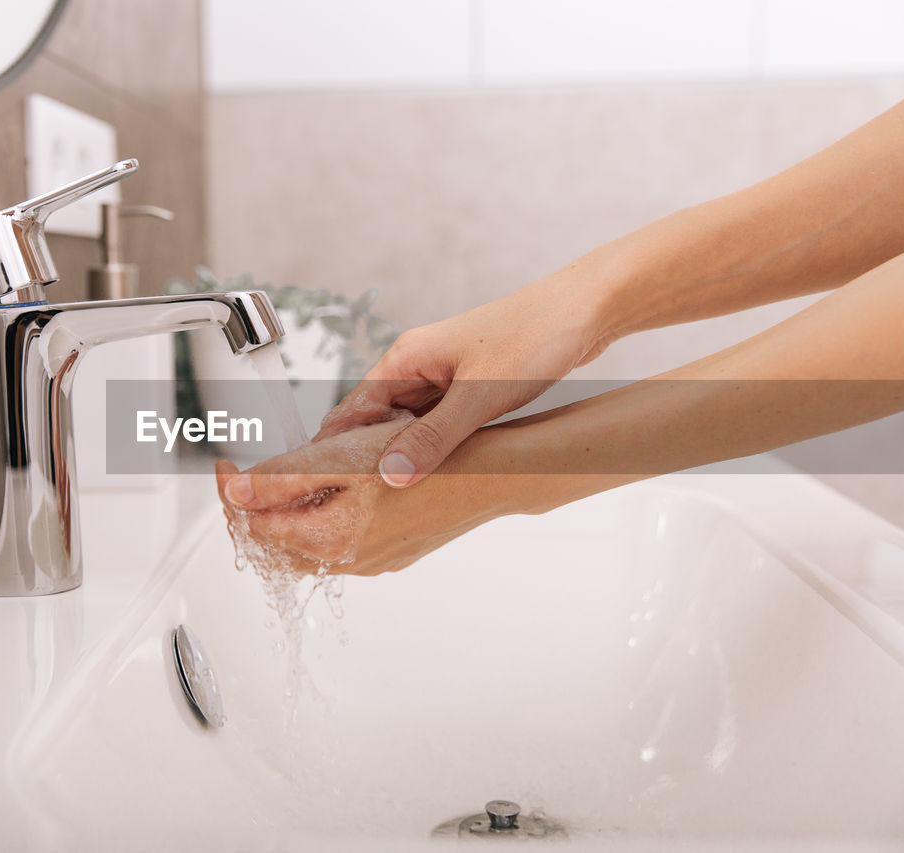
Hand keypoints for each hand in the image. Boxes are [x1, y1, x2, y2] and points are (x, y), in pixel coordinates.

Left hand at [215, 417, 500, 575]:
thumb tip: (236, 493)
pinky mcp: (390, 554)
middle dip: (252, 509)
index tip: (224, 466)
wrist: (489, 477)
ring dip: (288, 514)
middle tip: (246, 473)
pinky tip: (333, 490)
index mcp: (326, 540)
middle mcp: (346, 561)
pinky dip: (322, 519)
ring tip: (288, 475)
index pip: (253, 524)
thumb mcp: (342, 459)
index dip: (229, 492)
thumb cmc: (425, 464)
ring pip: (308, 544)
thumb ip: (283, 478)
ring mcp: (370, 561)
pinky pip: (340, 542)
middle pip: (275, 543)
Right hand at [238, 269, 612, 514]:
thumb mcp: (479, 396)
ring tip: (387, 500)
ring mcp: (442, 378)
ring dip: (399, 458)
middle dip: (362, 461)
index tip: (317, 485)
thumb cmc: (534, 335)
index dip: (330, 450)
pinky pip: (434, 427)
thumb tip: (391, 476)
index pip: (350, 411)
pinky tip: (431, 477)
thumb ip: (433, 439)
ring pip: (405, 428)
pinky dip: (428, 451)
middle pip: (372, 423)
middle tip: (351, 503)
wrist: (585, 310)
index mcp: (405, 358)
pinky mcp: (466, 389)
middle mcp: (416, 366)